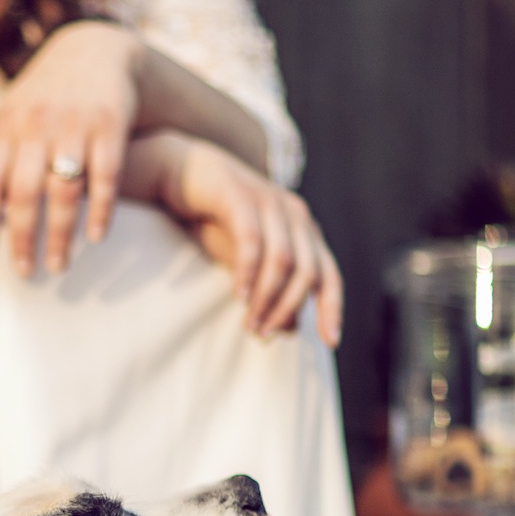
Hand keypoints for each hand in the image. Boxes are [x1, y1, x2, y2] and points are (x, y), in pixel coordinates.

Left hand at [0, 22, 141, 277]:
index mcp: (7, 123)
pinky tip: (97, 238)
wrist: (97, 50)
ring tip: (57, 266)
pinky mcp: (111, 125)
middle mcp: (37, 124)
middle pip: (23, 191)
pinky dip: (101, 210)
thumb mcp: (15, 111)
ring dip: (59, 234)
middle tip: (25, 272)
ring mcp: (75, 124)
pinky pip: (106, 176)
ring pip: (63, 190)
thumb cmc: (47, 94)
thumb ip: (0, 152)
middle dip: (22, 237)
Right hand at [132, 131, 342, 345]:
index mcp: (304, 231)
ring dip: (266, 299)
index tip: (330, 342)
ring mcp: (270, 201)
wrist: (182, 173)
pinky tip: (239, 297)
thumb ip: (269, 290)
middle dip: (286, 310)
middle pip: (307, 272)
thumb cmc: (216, 220)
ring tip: (248, 325)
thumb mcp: (246, 263)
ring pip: (282, 261)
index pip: (329, 275)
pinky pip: (252, 241)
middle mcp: (295, 214)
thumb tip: (289, 330)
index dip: (332, 308)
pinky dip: (248, 273)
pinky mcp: (241, 195)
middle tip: (262, 335)